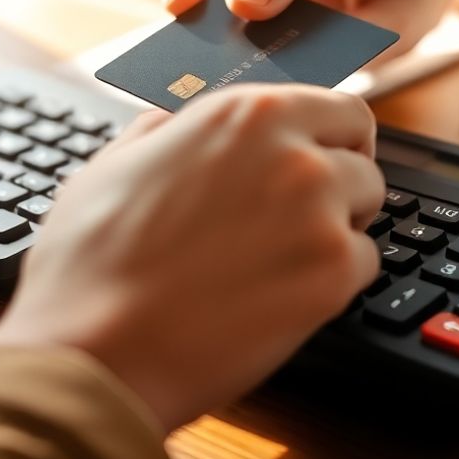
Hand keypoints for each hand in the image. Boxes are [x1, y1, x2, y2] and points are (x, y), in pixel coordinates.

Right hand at [0, 85, 384, 430]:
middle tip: (299, 217)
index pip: (338, 107)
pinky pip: (363, 266)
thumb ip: (160, 133)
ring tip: (277, 261)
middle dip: (339, 183)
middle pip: (362, 157)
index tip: (326, 155)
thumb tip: (170, 126)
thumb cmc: (92, 266)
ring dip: (336, 231)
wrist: (97, 352)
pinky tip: (277, 295)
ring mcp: (320, 215)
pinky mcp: (333, 277)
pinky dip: (332, 282)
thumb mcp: (111, 166)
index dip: (332, 136)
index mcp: (243, 115)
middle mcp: (293, 153)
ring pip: (366, 211)